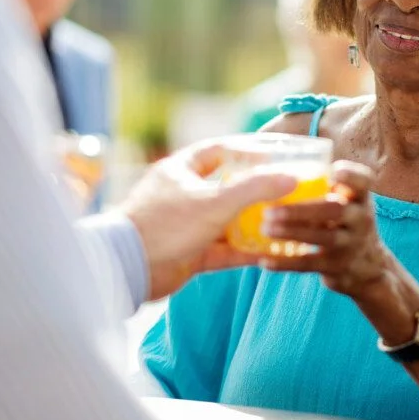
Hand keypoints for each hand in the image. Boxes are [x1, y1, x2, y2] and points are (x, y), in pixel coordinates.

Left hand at [125, 141, 295, 299]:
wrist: (128, 269)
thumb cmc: (166, 225)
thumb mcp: (215, 202)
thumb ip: (254, 189)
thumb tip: (290, 177)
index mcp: (181, 170)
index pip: (219, 150)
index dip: (247, 151)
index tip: (275, 156)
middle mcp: (183, 195)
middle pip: (226, 188)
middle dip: (255, 192)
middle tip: (284, 193)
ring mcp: (185, 225)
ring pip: (226, 221)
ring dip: (252, 225)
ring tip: (281, 224)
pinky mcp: (188, 253)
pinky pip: (222, 250)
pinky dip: (242, 251)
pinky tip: (266, 254)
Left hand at [258, 161, 392, 298]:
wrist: (365, 267)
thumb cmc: (342, 220)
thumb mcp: (344, 200)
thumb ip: (322, 186)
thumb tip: (274, 168)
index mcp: (360, 196)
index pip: (363, 180)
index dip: (351, 175)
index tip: (333, 171)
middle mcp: (360, 219)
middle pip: (334, 209)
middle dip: (301, 209)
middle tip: (270, 210)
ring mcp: (350, 244)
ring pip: (321, 237)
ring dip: (291, 232)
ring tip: (265, 228)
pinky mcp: (336, 266)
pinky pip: (308, 264)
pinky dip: (285, 263)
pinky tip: (264, 260)